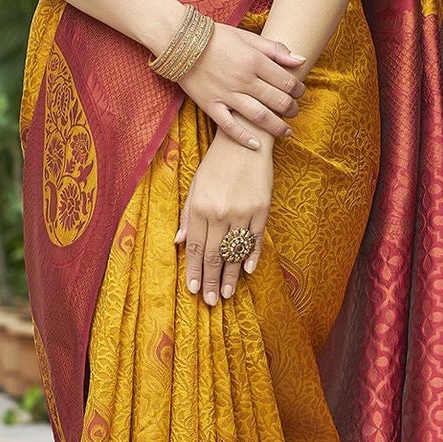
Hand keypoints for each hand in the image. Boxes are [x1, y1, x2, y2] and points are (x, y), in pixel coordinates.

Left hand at [174, 133, 273, 304]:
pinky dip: (251, 256)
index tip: (192, 289)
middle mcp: (221, 213)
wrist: (246, 140)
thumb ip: (188, 214)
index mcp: (200, 207)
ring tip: (226, 294)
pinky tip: (246, 271)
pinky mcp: (262, 209)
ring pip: (235, 252)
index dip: (194, 271)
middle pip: (215, 255)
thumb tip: (181, 242)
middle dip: (210, 281)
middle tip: (210, 301)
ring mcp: (243, 212)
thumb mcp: (195, 185)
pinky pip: (255, 239)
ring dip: (230, 276)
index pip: (196, 247)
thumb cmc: (216, 163)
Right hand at [176, 21, 304, 149]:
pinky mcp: (211, 106)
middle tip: (294, 111)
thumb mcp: (248, 37)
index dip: (298, 89)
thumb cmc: (217, 38)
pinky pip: (230, 127)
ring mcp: (227, 94)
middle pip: (277, 101)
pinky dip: (244, 138)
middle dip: (291, 109)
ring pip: (259, 117)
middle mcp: (244, 79)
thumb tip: (301, 60)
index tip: (299, 93)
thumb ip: (275, 49)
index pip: (287, 81)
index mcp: (254, 61)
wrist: (181, 42)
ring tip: (286, 131)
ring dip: (277, 127)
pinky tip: (257, 145)